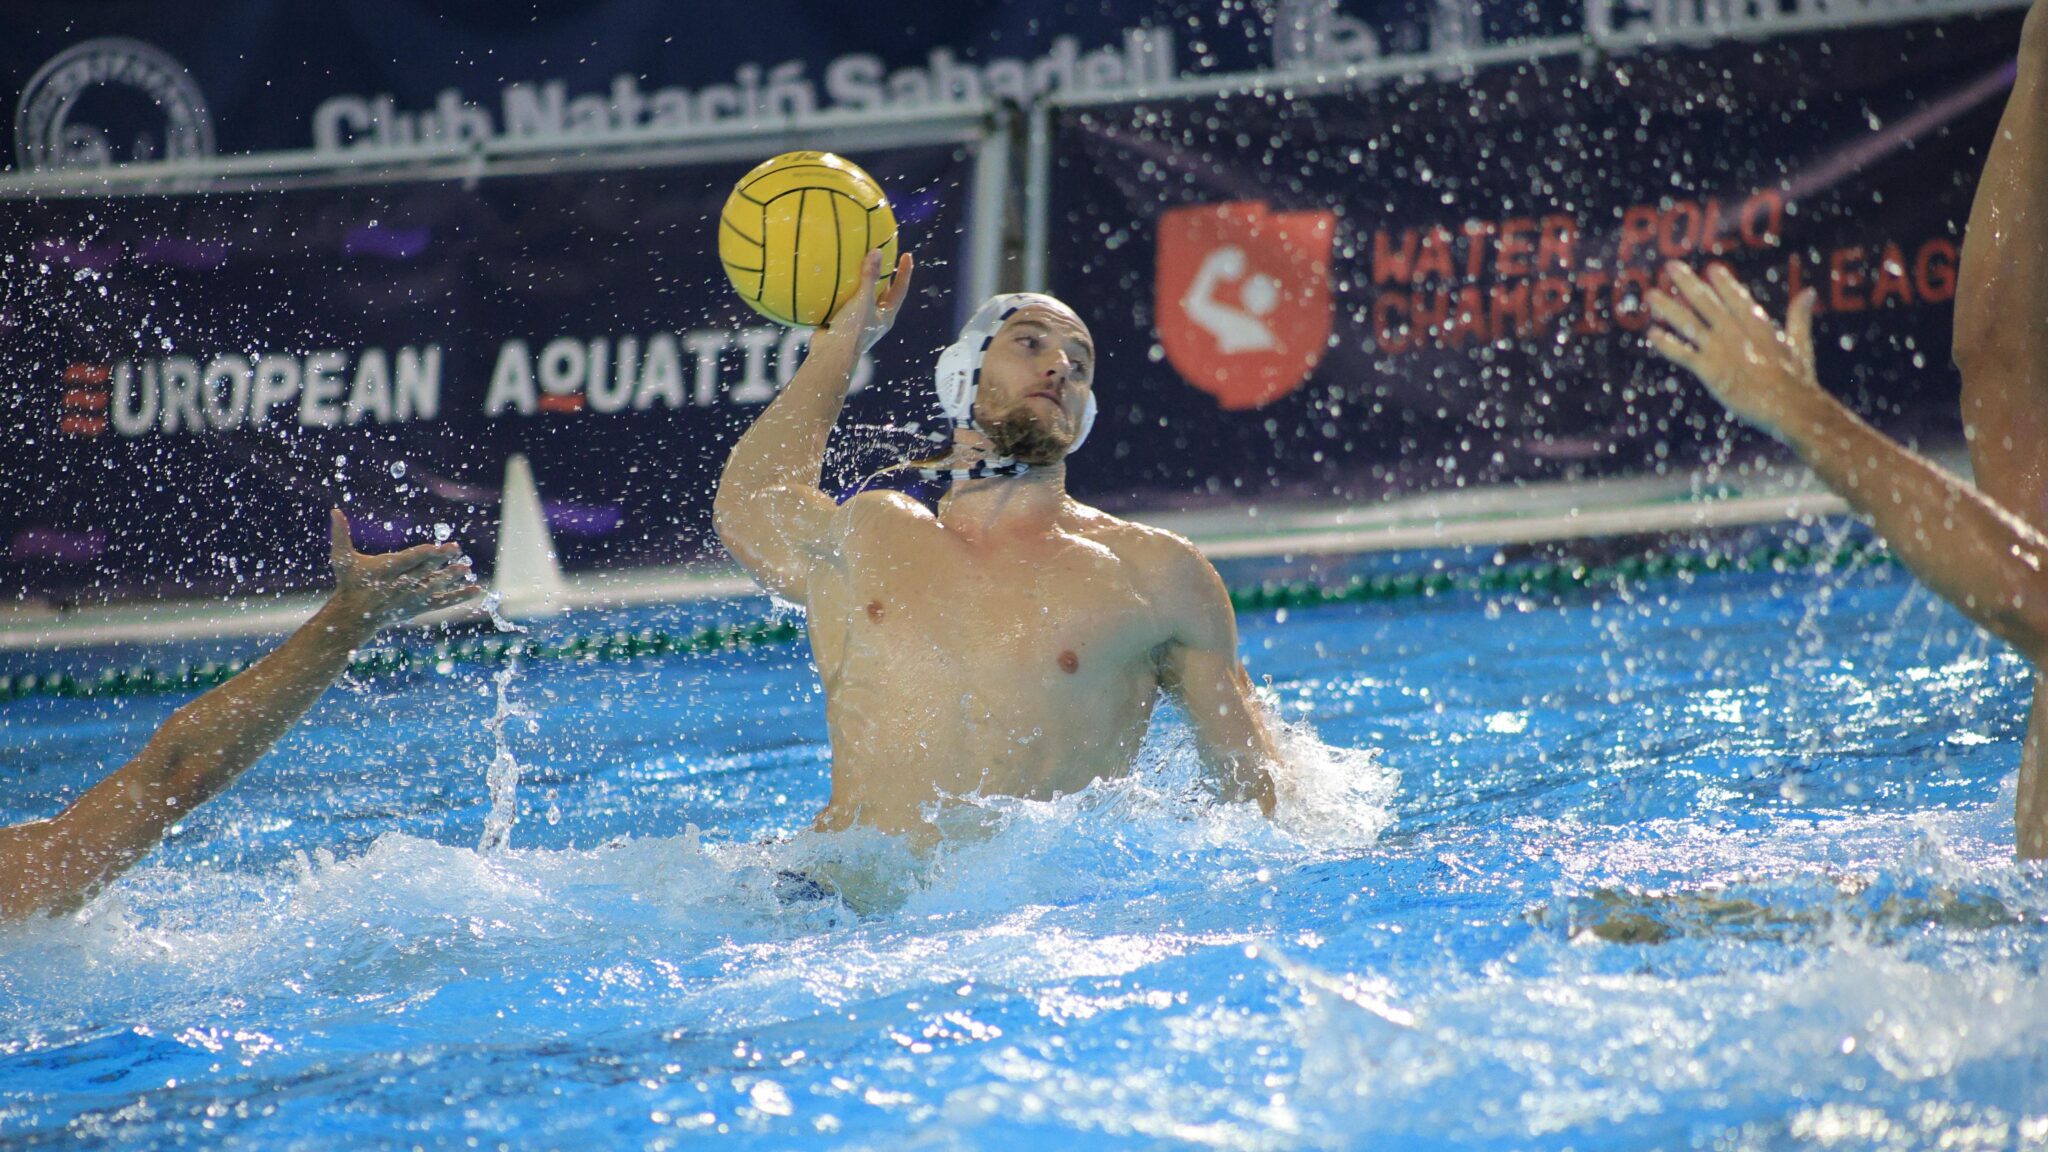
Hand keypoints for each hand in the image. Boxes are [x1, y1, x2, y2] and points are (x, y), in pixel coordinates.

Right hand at [327, 508, 482, 630]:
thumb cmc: (349, 584)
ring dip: (452, 578)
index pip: (408, 560)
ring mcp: (411, 598)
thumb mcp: (342, 560)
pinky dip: (460, 596)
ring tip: (466, 568)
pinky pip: (443, 602)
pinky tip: (477, 589)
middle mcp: (400, 586)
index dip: (423, 554)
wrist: (355, 616)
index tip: (437, 547)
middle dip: (441, 562)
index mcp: (385, 571)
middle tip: (458, 550)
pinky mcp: (420, 607)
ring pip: (435, 587)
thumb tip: (334, 510)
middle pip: (424, 572)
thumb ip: (340, 535)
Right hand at [820, 249, 913, 353]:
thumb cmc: (853, 329)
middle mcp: (875, 320)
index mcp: (886, 316)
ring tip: (856, 266)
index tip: (907, 255)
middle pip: (883, 294)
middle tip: (881, 259)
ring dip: (860, 284)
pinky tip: (834, 282)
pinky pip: (844, 304)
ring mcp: (859, 324)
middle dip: (883, 278)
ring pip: (863, 299)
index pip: (900, 289)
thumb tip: (877, 252)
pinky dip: (842, 293)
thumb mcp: (863, 300)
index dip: (905, 272)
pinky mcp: (843, 325)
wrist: (831, 354)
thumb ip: (869, 277)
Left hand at [1648, 262, 1825, 441]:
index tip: (1711, 269)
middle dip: (1688, 284)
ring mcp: (1720, 349)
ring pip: (1688, 323)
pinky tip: (1651, 333)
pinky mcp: (1709, 369)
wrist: (1788, 405)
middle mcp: (1735, 331)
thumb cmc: (1798, 380)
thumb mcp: (1800, 343)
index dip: (1723, 283)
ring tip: (1650, 294)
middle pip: (1706, 302)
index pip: (1737, 297)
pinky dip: (1666, 343)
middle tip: (1671, 267)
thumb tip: (1810, 292)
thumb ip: (1799, 316)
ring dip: (1668, 308)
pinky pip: (1682, 353)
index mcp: (1758, 324)